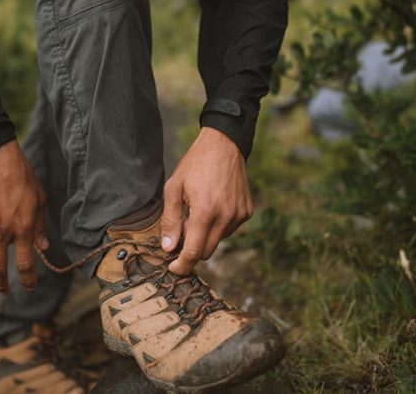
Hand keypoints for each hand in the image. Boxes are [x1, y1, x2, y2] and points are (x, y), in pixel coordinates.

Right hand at [0, 141, 47, 293]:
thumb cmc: (22, 176)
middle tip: (4, 290)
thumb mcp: (38, 200)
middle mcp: (1, 231)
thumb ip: (39, 226)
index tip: (28, 286)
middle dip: (1, 285)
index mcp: (22, 228)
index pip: (25, 265)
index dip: (27, 281)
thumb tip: (43, 248)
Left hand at [161, 127, 252, 275]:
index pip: (194, 252)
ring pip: (218, 241)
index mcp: (205, 211)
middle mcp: (226, 216)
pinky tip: (213, 205)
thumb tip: (168, 247)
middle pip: (207, 252)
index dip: (182, 265)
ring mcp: (239, 215)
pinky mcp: (247, 211)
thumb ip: (170, 220)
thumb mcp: (174, 188)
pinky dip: (218, 225)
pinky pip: (229, 229)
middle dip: (192, 247)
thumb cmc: (195, 164)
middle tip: (183, 227)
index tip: (174, 269)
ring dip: (206, 234)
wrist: (224, 145)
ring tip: (198, 210)